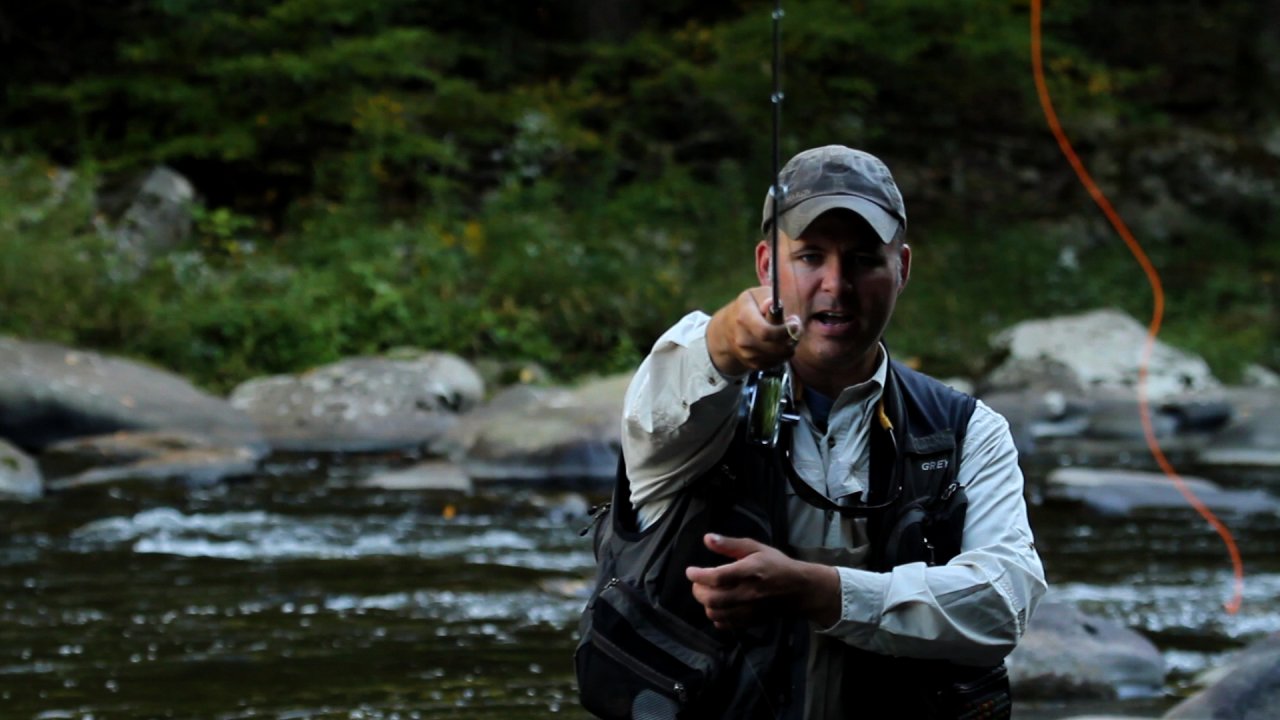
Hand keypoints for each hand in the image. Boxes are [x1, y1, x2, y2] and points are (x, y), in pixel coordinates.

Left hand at [685, 533, 840, 630]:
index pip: (718, 577)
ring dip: (706, 604)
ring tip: (707, 593)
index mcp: (749, 571)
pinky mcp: (751, 621)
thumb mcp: (755, 548)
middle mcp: (748, 593)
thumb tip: (707, 539)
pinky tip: (718, 607)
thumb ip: (730, 545)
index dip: (699, 575)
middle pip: (713, 598)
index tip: (690, 571)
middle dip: (698, 591)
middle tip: (697, 582)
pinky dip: (716, 617)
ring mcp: (750, 610)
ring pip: (716, 614)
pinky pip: (726, 625)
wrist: (799, 589)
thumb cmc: (776, 564)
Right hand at [706, 287, 803, 376]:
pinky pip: (778, 362)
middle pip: (777, 346)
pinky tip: (780, 342)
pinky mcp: (753, 364)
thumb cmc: (748, 308)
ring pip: (781, 355)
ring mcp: (747, 354)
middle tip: (794, 326)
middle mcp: (743, 339)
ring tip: (786, 332)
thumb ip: (766, 297)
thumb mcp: (754, 295)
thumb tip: (771, 304)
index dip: (785, 330)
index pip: (766, 332)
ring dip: (790, 345)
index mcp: (743, 318)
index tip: (794, 323)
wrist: (726, 330)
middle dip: (792, 336)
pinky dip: (784, 353)